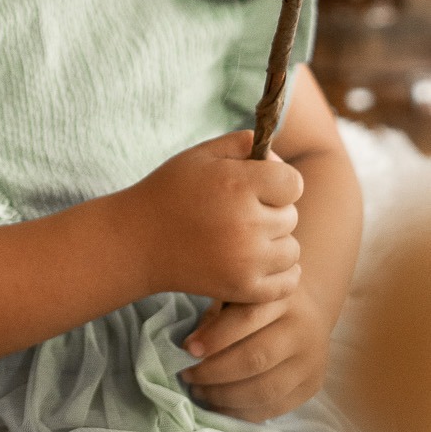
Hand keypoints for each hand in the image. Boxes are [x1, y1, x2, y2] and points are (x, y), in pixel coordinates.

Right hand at [124, 131, 302, 304]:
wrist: (137, 240)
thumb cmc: (171, 191)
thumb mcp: (201, 154)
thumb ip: (244, 143)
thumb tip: (280, 161)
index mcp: (238, 185)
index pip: (294, 183)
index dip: (276, 183)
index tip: (254, 187)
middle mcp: (247, 223)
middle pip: (291, 216)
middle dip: (270, 211)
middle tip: (236, 213)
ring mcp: (247, 260)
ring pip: (291, 249)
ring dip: (274, 243)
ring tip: (242, 238)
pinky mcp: (243, 288)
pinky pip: (288, 281)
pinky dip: (279, 272)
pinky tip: (257, 261)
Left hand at [181, 286, 331, 420]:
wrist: (309, 312)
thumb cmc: (260, 303)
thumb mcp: (239, 295)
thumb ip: (217, 316)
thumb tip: (190, 349)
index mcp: (281, 298)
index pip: (247, 318)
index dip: (214, 337)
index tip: (187, 350)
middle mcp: (301, 329)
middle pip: (256, 358)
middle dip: (214, 372)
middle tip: (188, 376)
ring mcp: (311, 361)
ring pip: (265, 388)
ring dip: (225, 397)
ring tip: (199, 393)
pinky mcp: (313, 386)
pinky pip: (275, 407)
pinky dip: (243, 412)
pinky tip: (220, 406)